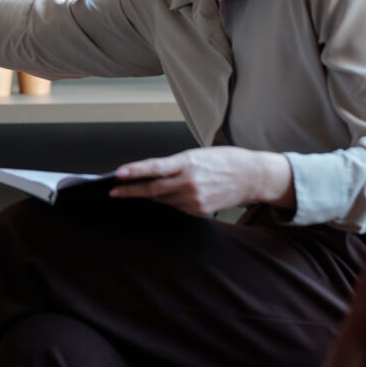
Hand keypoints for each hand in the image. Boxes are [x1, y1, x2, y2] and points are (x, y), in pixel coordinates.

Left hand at [110, 147, 294, 216]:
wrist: (252, 176)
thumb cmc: (224, 160)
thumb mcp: (197, 155)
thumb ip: (175, 166)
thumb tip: (152, 175)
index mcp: (187, 162)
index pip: (155, 167)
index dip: (135, 171)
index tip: (118, 174)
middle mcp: (189, 182)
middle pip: (153, 190)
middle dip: (130, 191)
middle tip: (114, 192)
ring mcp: (195, 199)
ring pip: (163, 200)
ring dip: (150, 196)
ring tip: (139, 190)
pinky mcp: (200, 211)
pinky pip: (177, 207)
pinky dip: (169, 201)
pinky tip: (171, 195)